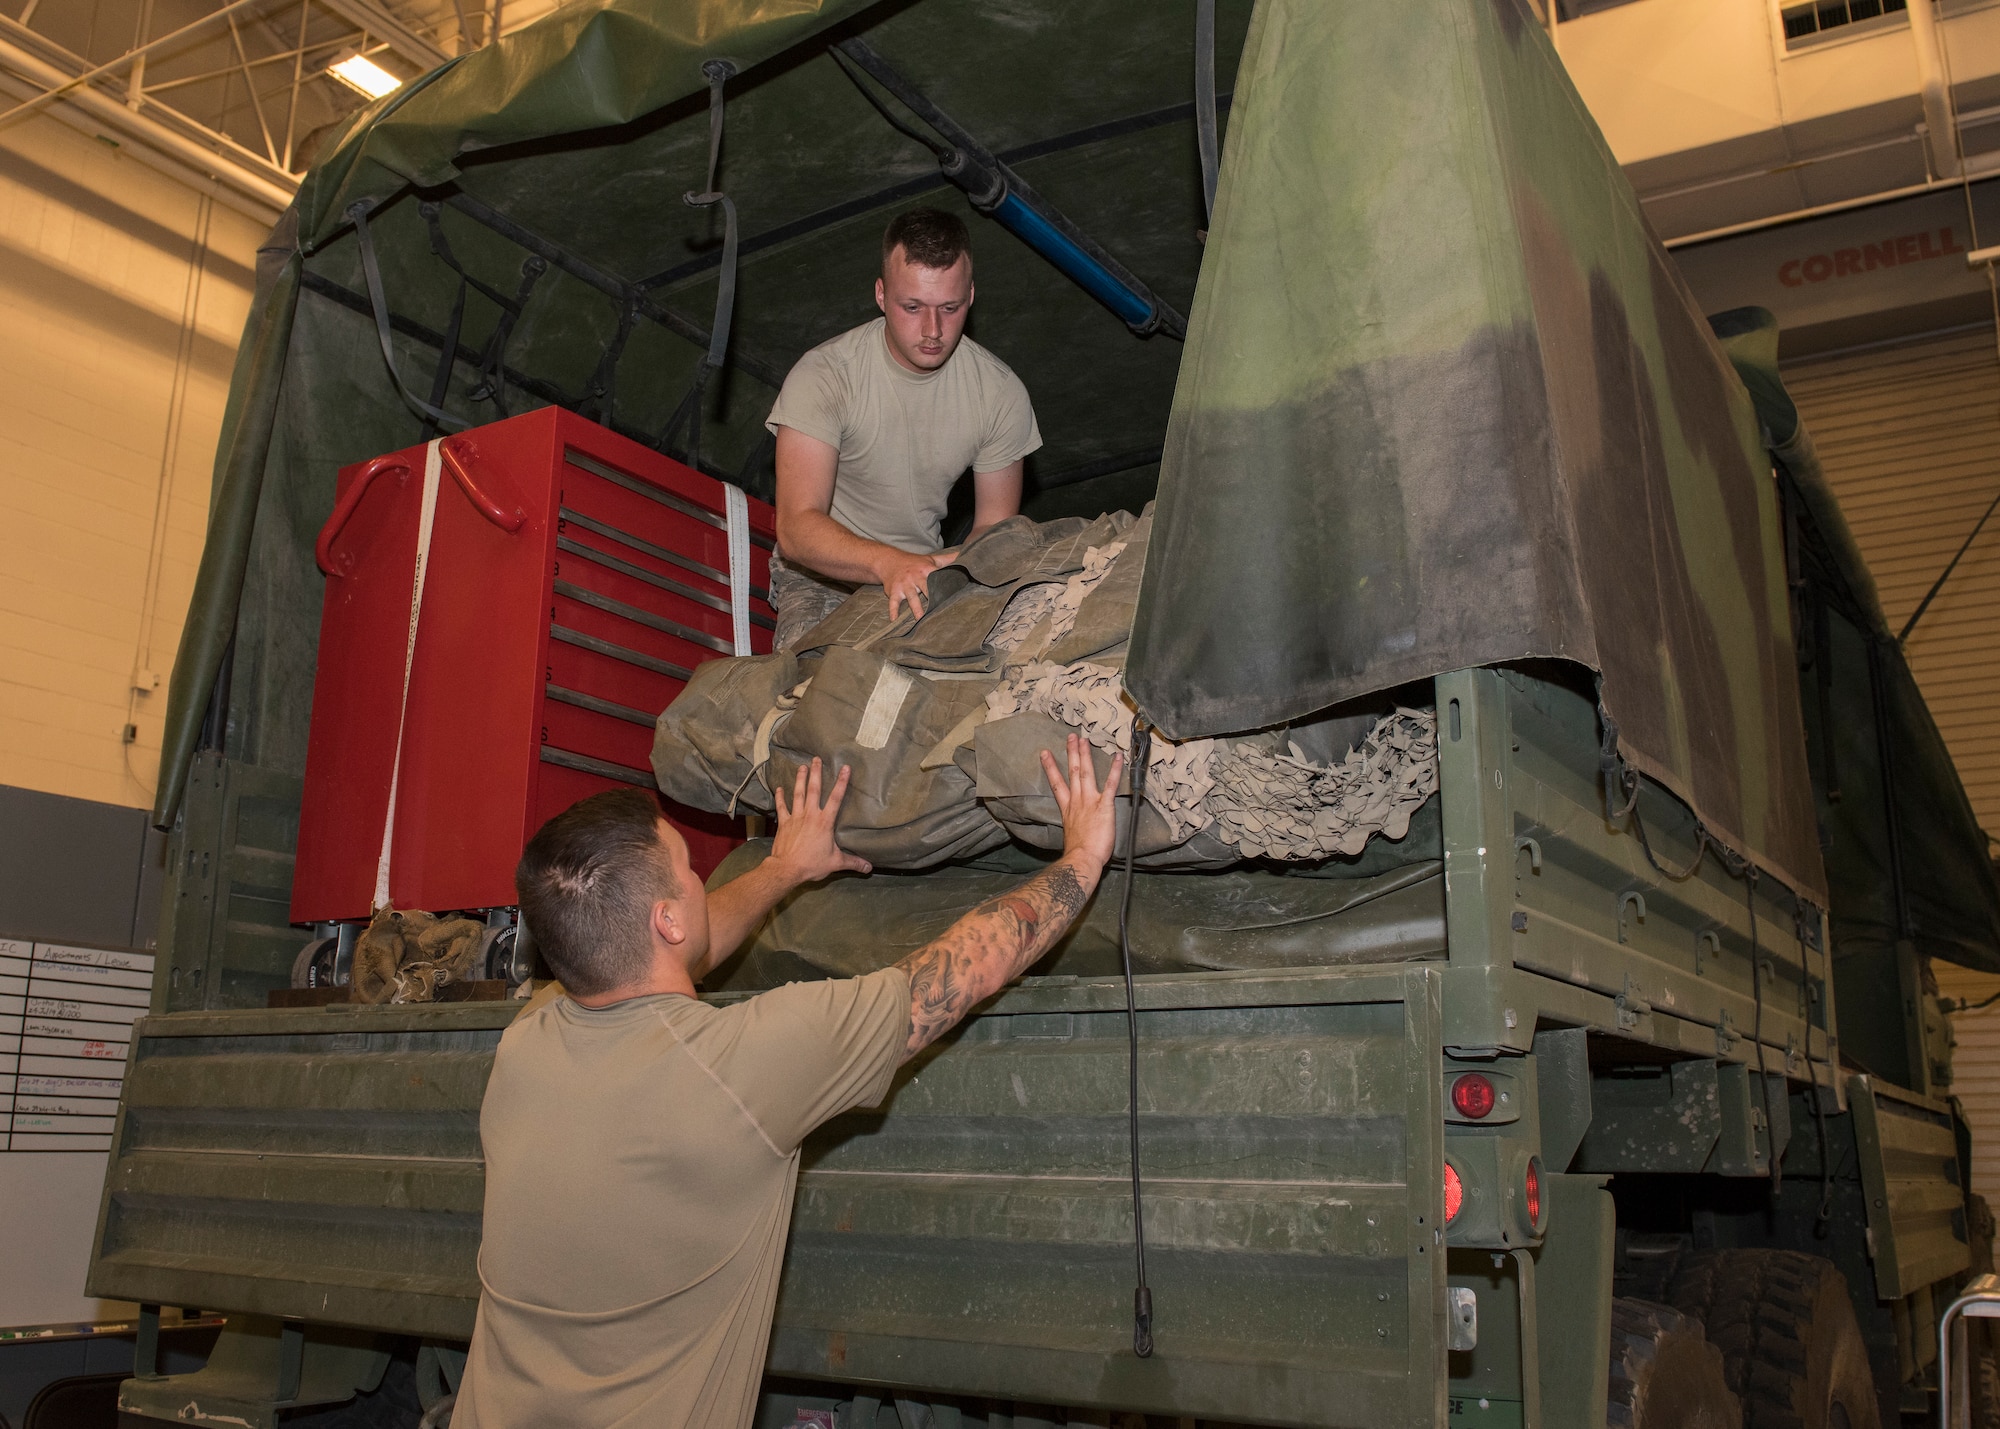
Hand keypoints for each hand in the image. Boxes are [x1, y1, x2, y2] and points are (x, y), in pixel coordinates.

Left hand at [769, 757, 871, 882]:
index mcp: (825, 822)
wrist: (787, 868)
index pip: (836, 798)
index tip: (845, 768)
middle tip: (816, 759)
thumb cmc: (812, 864)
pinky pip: (781, 807)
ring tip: (802, 767)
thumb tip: (869, 868)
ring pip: (798, 794)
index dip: (842, 782)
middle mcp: (810, 815)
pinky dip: (780, 797)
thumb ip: (853, 862)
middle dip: (816, 773)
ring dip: (800, 779)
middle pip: (814, 790)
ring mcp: (796, 817)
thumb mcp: (835, 863)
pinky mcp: (784, 823)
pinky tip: (779, 788)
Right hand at [876, 548, 951, 621]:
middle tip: (939, 609)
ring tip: (920, 619)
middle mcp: (915, 577)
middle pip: (925, 588)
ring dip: (915, 608)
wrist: (889, 561)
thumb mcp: (930, 559)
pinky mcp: (893, 591)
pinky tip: (894, 620)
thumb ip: (948, 559)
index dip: (945, 586)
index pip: (938, 578)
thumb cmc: (914, 563)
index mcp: (926, 570)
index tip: (954, 596)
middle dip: (932, 597)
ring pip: (911, 597)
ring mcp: (904, 585)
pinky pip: (893, 602)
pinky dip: (893, 611)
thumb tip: (965, 553)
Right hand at [1039, 733, 1123, 874]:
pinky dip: (1115, 770)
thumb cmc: (1078, 852)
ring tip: (1084, 740)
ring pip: (1086, 773)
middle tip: (1071, 737)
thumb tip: (1076, 828)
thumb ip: (1074, 826)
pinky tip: (1118, 757)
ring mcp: (1090, 801)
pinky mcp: (1104, 805)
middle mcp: (1077, 801)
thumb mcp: (1071, 835)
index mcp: (1068, 808)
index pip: (1057, 784)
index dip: (1051, 767)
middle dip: (1072, 753)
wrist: (1082, 858)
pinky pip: (1111, 784)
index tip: (1045, 754)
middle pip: (1073, 772)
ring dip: (1085, 755)